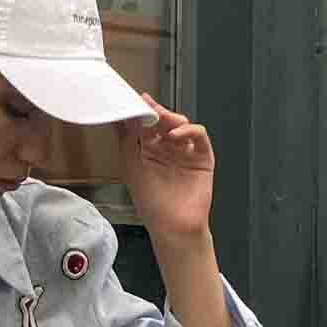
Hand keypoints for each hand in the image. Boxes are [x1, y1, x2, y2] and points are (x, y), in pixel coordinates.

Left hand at [118, 93, 214, 242]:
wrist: (173, 225)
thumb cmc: (152, 203)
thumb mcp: (131, 166)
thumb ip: (127, 140)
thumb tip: (123, 115)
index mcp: (149, 151)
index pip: (146, 124)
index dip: (140, 112)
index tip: (133, 101)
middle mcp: (168, 149)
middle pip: (164, 121)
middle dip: (156, 112)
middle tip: (148, 106)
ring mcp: (186, 152)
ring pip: (181, 124)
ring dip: (171, 118)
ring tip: (161, 119)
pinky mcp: (203, 156)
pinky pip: (199, 135)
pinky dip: (189, 130)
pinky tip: (176, 134)